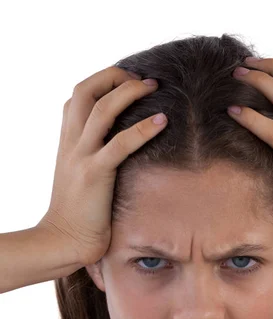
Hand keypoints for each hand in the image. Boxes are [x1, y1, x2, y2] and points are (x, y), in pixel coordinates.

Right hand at [38, 66, 166, 265]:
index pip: (76, 97)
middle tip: (143, 79)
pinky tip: (163, 121)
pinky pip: (120, 143)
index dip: (100, 82)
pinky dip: (143, 129)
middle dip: (114, 76)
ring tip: (154, 86)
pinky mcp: (95, 174)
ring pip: (102, 109)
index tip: (125, 82)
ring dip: (129, 91)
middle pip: (86, 91)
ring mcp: (81, 156)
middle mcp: (71, 143)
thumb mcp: (78, 179)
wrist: (63, 241)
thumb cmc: (77, 215)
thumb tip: (115, 153)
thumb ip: (90, 159)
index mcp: (66, 142)